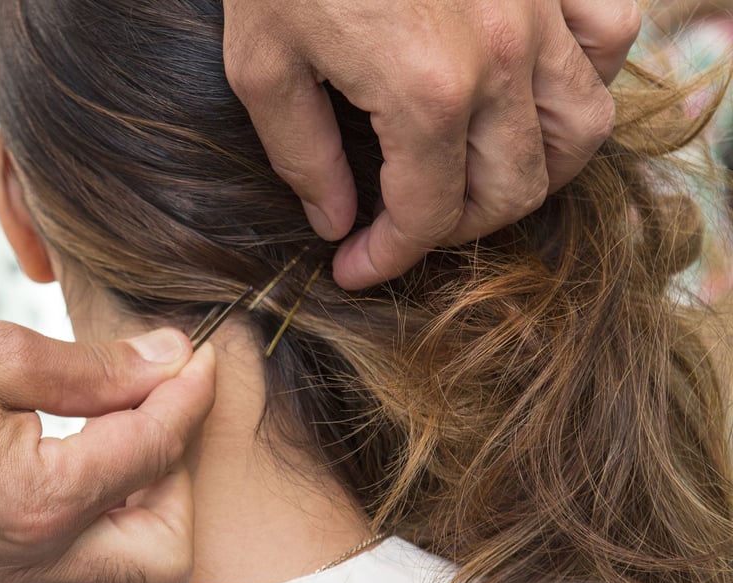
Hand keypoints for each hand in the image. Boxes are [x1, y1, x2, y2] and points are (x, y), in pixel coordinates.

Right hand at [0, 307, 214, 582]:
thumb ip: (98, 367)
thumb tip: (168, 359)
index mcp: (41, 497)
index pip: (156, 447)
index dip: (188, 394)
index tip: (196, 362)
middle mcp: (33, 559)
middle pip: (168, 555)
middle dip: (180, 482)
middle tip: (155, 423)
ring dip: (146, 536)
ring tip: (123, 475)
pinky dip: (98, 582)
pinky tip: (86, 525)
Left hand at [223, 0, 641, 287]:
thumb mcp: (262, 65)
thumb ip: (302, 156)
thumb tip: (335, 222)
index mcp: (425, 93)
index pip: (427, 216)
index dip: (390, 257)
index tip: (355, 267)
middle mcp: (499, 59)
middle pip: (510, 190)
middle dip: (454, 228)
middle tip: (405, 225)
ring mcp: (537, 11)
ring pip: (580, 130)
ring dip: (532, 173)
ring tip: (475, 180)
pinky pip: (608, 36)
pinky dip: (583, 79)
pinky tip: (533, 92)